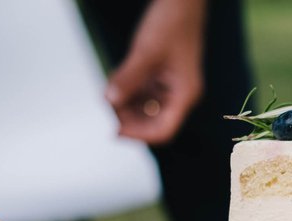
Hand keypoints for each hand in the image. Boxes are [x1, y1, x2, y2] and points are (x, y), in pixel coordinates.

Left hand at [105, 0, 206, 144]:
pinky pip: (143, 94)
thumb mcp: (146, 52)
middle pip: (153, 123)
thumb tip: (110, 101)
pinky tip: (114, 81)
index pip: (163, 131)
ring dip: (125, 105)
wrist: (181, 1)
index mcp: (184, 95)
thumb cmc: (172, 22)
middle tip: (106, 104)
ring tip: (108, 90)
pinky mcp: (161, 77)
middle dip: (129, 118)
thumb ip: (129, 78)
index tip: (115, 131)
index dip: (139, 136)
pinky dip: (128, 91)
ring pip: (146, 109)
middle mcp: (179, 95)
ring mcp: (170, 87)